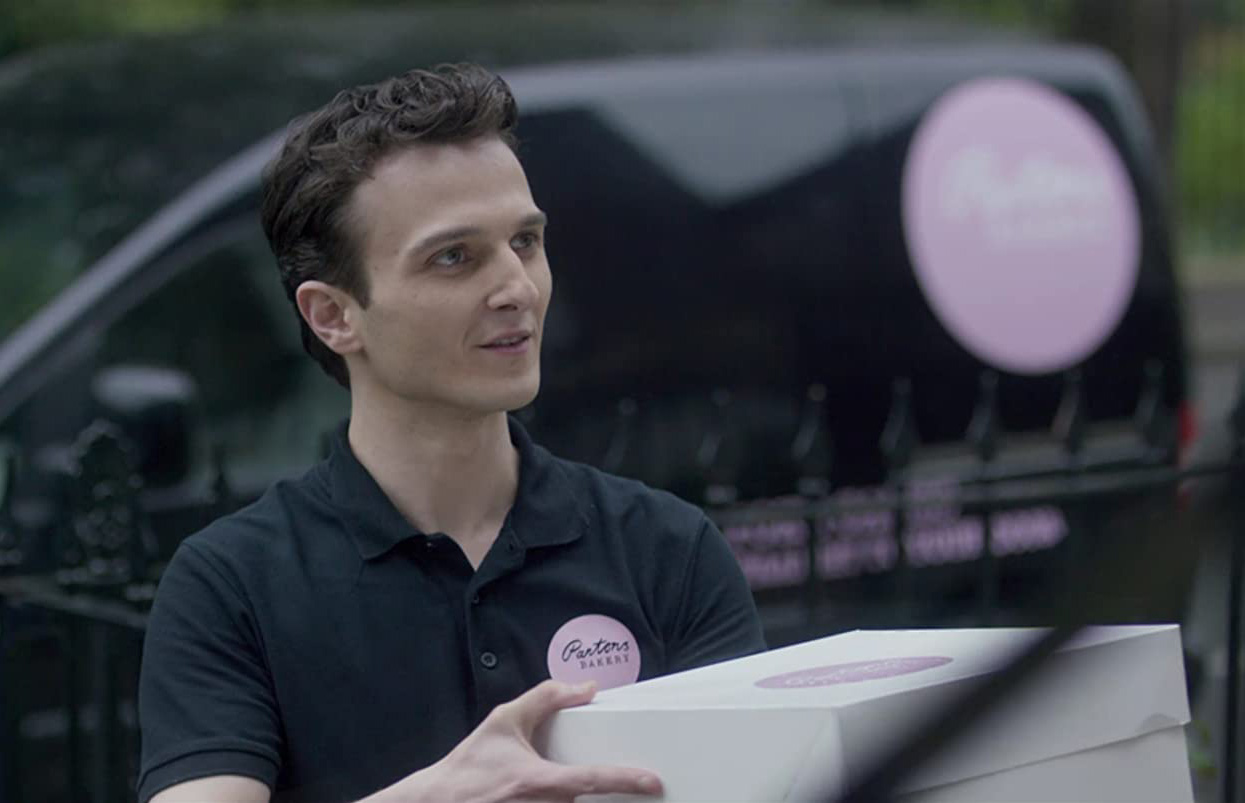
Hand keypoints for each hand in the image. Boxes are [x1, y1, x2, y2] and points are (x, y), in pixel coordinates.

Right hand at [375, 680, 661, 802]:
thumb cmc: (472, 766)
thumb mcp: (505, 721)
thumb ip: (546, 698)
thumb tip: (586, 688)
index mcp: (538, 781)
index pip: (591, 779)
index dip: (626, 780)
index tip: (654, 781)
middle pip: (591, 801)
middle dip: (611, 790)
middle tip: (632, 778)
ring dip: (592, 798)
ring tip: (606, 784)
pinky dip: (571, 801)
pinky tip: (568, 793)